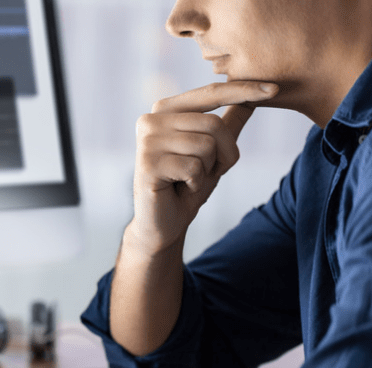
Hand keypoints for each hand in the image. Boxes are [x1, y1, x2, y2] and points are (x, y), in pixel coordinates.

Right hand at [129, 81, 278, 254]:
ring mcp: (146, 141)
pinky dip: (195, 183)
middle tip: (206, 171)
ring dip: (208, 170)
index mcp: (165, 110)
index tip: (276, 89)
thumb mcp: (214, 151)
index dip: (243, 90)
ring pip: (205, 146)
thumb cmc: (186, 185)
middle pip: (213, 124)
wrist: (162, 223)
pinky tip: (179, 188)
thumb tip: (253, 96)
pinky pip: (193, 167)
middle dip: (224, 153)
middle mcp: (151, 120)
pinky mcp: (147, 164)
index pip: (211, 93)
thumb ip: (229, 123)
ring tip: (188, 180)